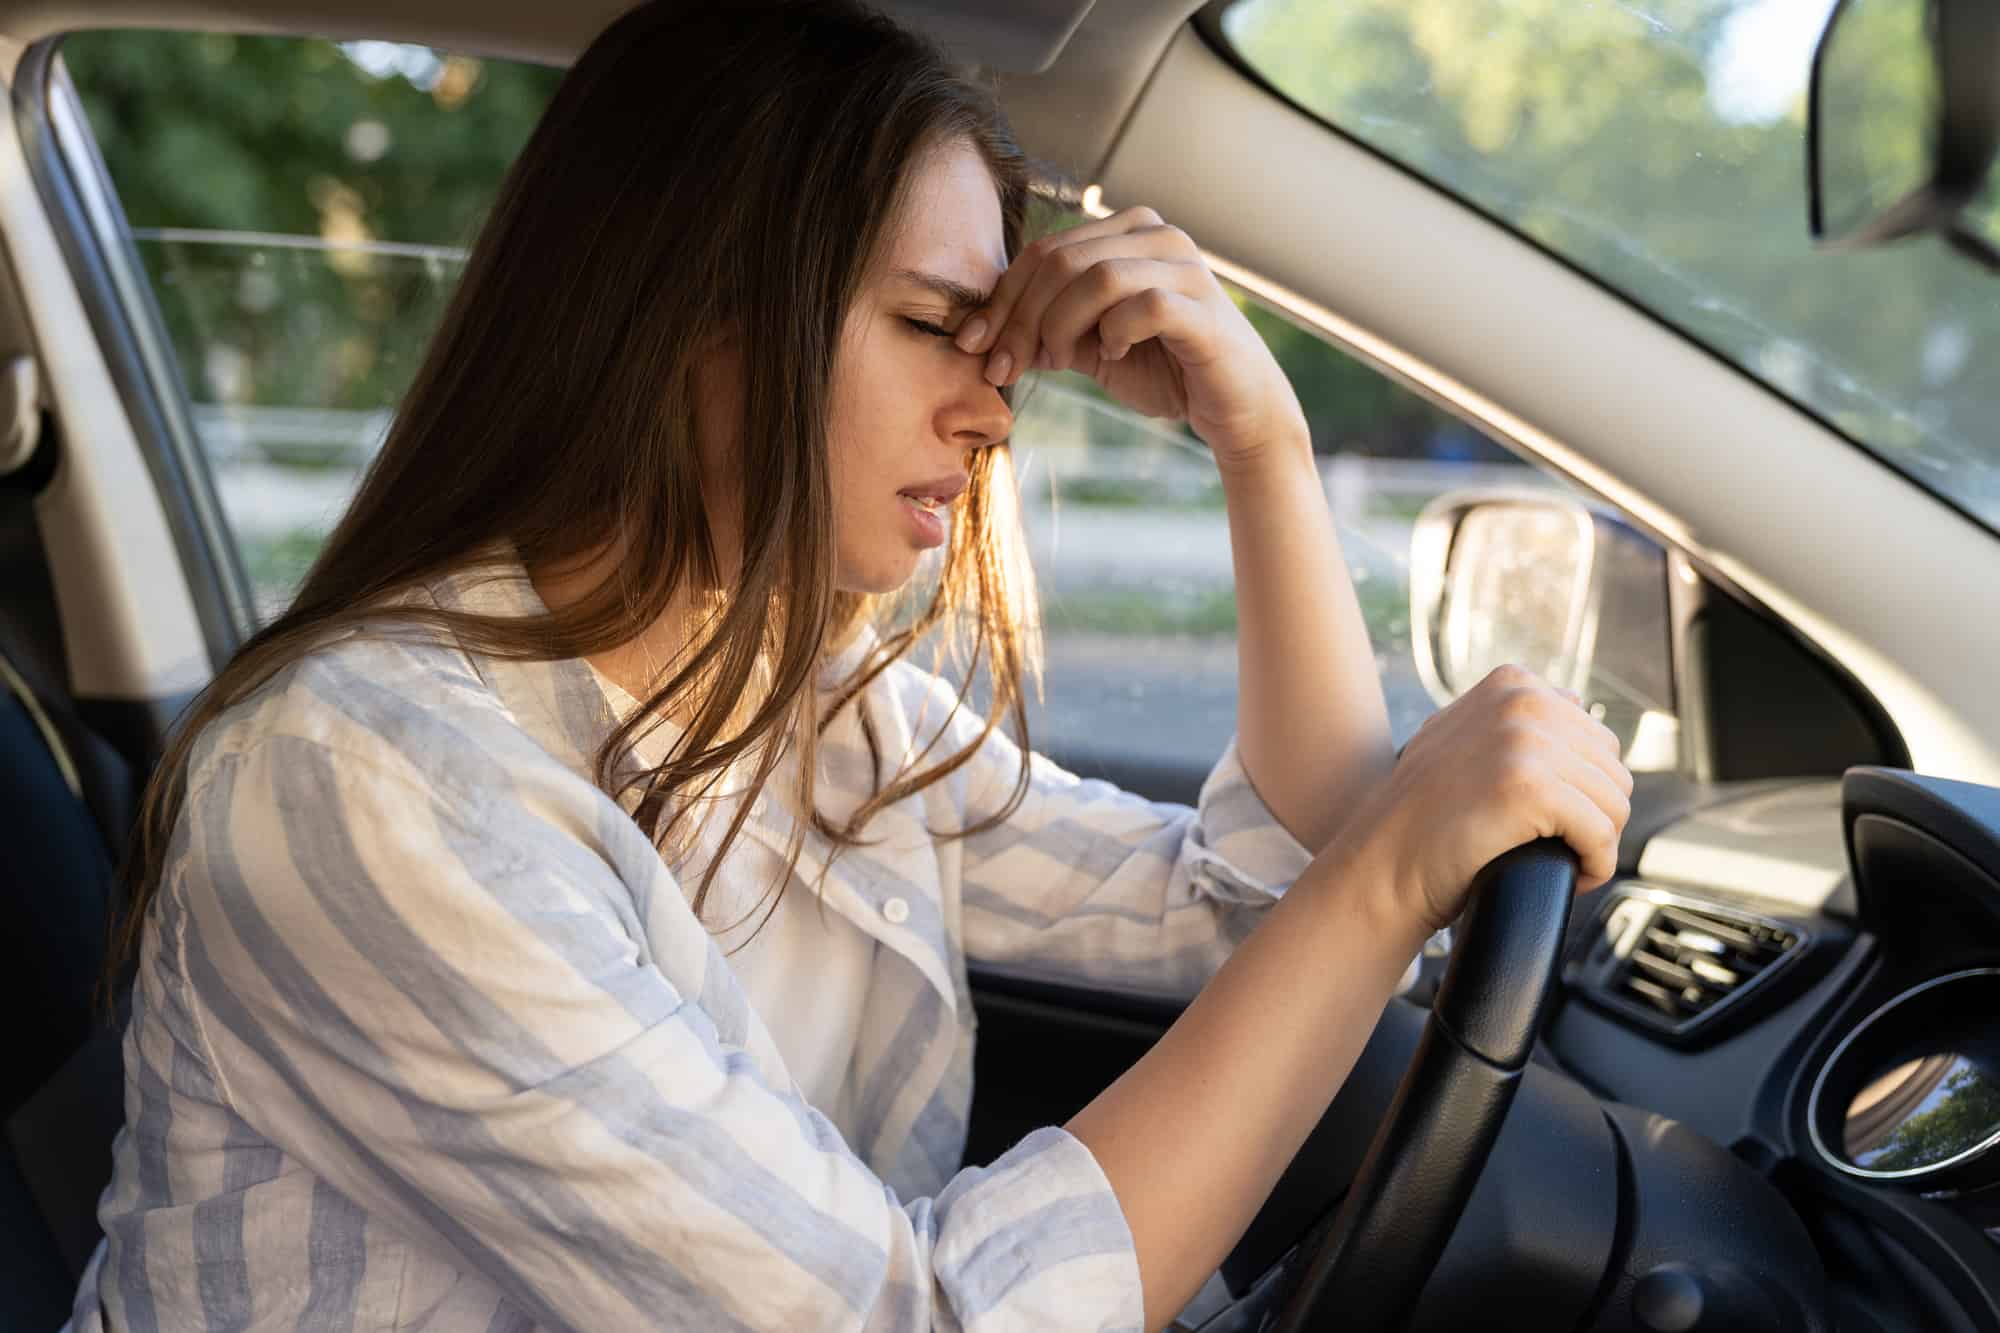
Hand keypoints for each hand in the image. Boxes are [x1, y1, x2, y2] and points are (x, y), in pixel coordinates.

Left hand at [954, 206, 1306, 468]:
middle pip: (1061, 260)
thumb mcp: (1091, 346)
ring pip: (1095, 277)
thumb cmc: (1164, 370)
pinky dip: (1113, 333)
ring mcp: (1185, 266)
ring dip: (1059, 326)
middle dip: (1019, 318)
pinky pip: (1141, 306)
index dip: (1000, 299)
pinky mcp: (1202, 306)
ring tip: (1056, 362)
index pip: (1045, 251)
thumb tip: (983, 335)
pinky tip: (1112, 355)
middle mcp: (1157, 236)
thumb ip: (1047, 327)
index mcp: (1127, 233)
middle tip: (1003, 366)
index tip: (972, 345)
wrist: (1234, 408)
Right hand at [1338, 665, 1633, 934]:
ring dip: (1597, 844)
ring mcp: (1525, 742)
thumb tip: (1572, 702)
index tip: (1552, 819)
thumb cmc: (1420, 817)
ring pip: (1615, 805)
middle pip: (1613, 771)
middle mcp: (1522, 701)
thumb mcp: (1460, 736)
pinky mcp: (1530, 788)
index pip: (1597, 738)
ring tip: (1562, 860)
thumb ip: (1511, 714)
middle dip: (1595, 816)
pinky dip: (1596, 866)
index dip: (1582, 788)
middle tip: (1559, 846)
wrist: (1382, 865)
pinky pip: (1602, 835)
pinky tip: (1573, 876)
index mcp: (1512, 683)